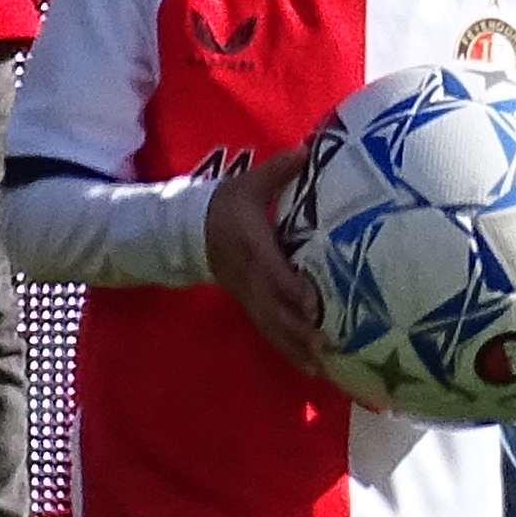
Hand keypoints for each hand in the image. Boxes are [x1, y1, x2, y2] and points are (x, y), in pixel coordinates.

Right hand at [204, 151, 337, 377]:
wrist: (190, 230)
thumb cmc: (226, 204)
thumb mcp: (249, 184)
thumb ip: (279, 170)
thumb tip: (309, 148)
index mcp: (252, 247)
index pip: (272, 272)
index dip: (291, 289)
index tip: (314, 302)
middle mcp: (250, 277)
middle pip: (274, 309)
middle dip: (298, 329)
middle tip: (326, 345)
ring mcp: (248, 296)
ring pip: (272, 327)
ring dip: (296, 347)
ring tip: (321, 366)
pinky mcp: (251, 306)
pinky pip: (270, 332)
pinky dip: (290, 351)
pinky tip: (311, 368)